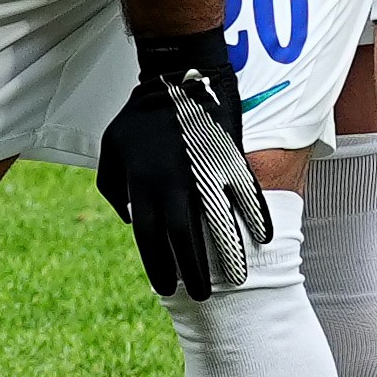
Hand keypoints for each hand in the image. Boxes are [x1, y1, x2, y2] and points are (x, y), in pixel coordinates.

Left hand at [91, 25, 265, 299]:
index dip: (158, 266)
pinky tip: (265, 239)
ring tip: (237, 279)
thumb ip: (114, 189)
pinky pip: (247, 195)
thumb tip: (131, 220)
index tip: (166, 287)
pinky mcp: (230, 160)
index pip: (150, 238)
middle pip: (185, 240)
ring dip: (229, 255)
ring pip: (219, 223)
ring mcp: (206, 173)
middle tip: (199, 296)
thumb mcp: (111, 151)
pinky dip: (257, 218)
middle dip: (192, 271)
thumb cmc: (137, 119)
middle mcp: (176, 184)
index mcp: (145, 185)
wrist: (175, 79)